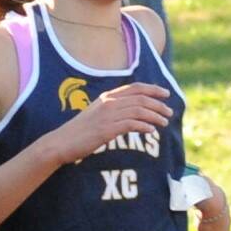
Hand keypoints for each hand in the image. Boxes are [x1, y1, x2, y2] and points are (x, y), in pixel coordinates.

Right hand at [47, 83, 171, 165]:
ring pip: (139, 111)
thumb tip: (133, 112)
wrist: (61, 142)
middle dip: (158, 104)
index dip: (153, 89)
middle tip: (169, 112)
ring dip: (155, 116)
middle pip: (141, 98)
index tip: (166, 94)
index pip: (135, 88)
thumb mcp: (97, 114)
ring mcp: (108, 115)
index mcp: (107, 97)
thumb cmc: (80, 131)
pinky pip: (131, 124)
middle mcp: (109, 103)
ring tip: (164, 123)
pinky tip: (151, 131)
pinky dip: (144, 126)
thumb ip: (113, 110)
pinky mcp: (107, 129)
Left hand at [195, 184, 230, 230]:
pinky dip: (208, 216)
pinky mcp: (217, 200)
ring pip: (217, 223)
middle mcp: (227, 223)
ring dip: (209, 228)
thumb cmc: (208, 223)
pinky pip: (213, 211)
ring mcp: (223, 211)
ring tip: (199, 229)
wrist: (210, 198)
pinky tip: (200, 213)